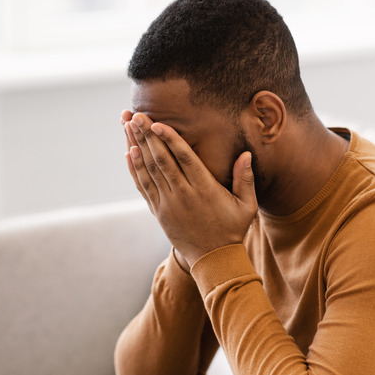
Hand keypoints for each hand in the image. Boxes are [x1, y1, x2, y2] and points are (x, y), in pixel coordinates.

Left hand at [121, 112, 257, 266]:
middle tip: (135, 115)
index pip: (184, 159)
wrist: (213, 260)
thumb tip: (246, 153)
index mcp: (205, 189)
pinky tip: (128, 152)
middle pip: (161, 160)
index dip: (169, 139)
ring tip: (128, 125)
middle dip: (147, 136)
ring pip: (149, 170)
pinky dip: (134, 169)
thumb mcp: (247, 206)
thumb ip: (245, 179)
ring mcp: (168, 204)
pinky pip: (143, 187)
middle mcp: (183, 195)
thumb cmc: (232, 229)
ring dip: (137, 146)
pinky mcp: (159, 211)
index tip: (157, 123)